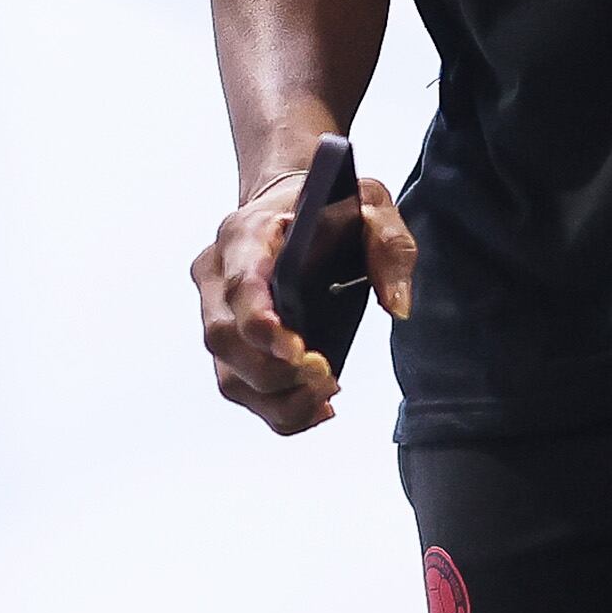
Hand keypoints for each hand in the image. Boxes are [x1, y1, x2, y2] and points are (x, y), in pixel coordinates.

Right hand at [194, 164, 414, 435]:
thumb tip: (396, 305)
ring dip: (278, 399)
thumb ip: (389, 244)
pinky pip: (241, 389)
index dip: (262, 324)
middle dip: (275, 372)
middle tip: (328, 378)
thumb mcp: (370, 203)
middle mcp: (216, 272)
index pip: (240, 284)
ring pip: (229, 375)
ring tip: (327, 396)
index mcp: (245, 233)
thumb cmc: (327, 204)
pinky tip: (316, 405)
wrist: (290, 203)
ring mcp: (215, 311)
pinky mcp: (228, 343)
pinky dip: (277, 409)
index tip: (299, 351)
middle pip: (225, 339)